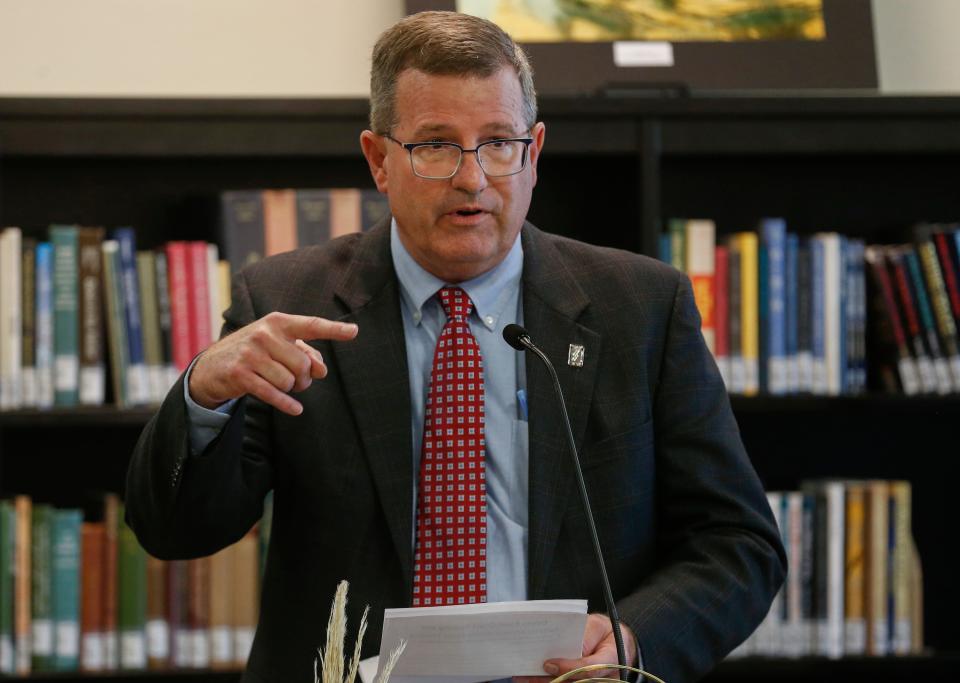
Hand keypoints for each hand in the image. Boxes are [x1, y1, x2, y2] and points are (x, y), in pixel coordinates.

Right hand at [188, 312, 358, 415]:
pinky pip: (273, 394)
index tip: (355, 332)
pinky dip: (287, 404)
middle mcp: (264, 334)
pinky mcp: (240, 374)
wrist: (213, 364)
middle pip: (303, 364)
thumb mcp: (279, 345)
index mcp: (278, 322)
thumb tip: (321, 370)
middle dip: (304, 377)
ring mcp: (251, 354)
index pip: (311, 325)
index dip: (334, 330)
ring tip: (283, 385)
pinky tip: (296, 409)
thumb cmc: (256, 352)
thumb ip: (305, 353)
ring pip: (289, 381)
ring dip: (291, 389)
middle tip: (297, 380)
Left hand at [514, 614, 636, 682]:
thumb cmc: (603, 631)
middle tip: (526, 675)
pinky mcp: (587, 682)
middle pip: (577, 682)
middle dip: (551, 679)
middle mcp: (608, 676)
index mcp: (612, 656)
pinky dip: (553, 681)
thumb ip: (584, 635)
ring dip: (547, 682)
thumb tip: (566, 648)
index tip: (548, 664)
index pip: (590, 667)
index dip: (569, 667)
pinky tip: (534, 679)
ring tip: (524, 677)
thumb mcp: (596, 625)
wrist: (616, 641)